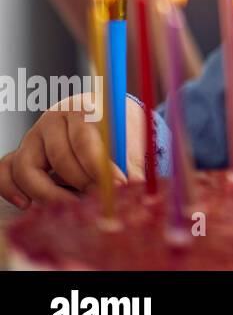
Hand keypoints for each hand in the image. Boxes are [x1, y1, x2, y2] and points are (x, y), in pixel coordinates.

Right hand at [0, 95, 145, 208]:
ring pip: (27, 167)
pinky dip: (10, 188)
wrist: (106, 117)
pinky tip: (27, 204)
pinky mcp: (21, 153)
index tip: (117, 186)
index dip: (99, 167)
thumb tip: (137, 184)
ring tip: (73, 207)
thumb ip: (131, 159)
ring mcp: (33, 136)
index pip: (84, 140)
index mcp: (82, 107)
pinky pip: (5, 170)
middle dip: (81, 183)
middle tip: (101, 200)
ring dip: (48, 193)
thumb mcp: (130, 135)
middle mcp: (53, 120)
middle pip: (59, 157)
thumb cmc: (118, 127)